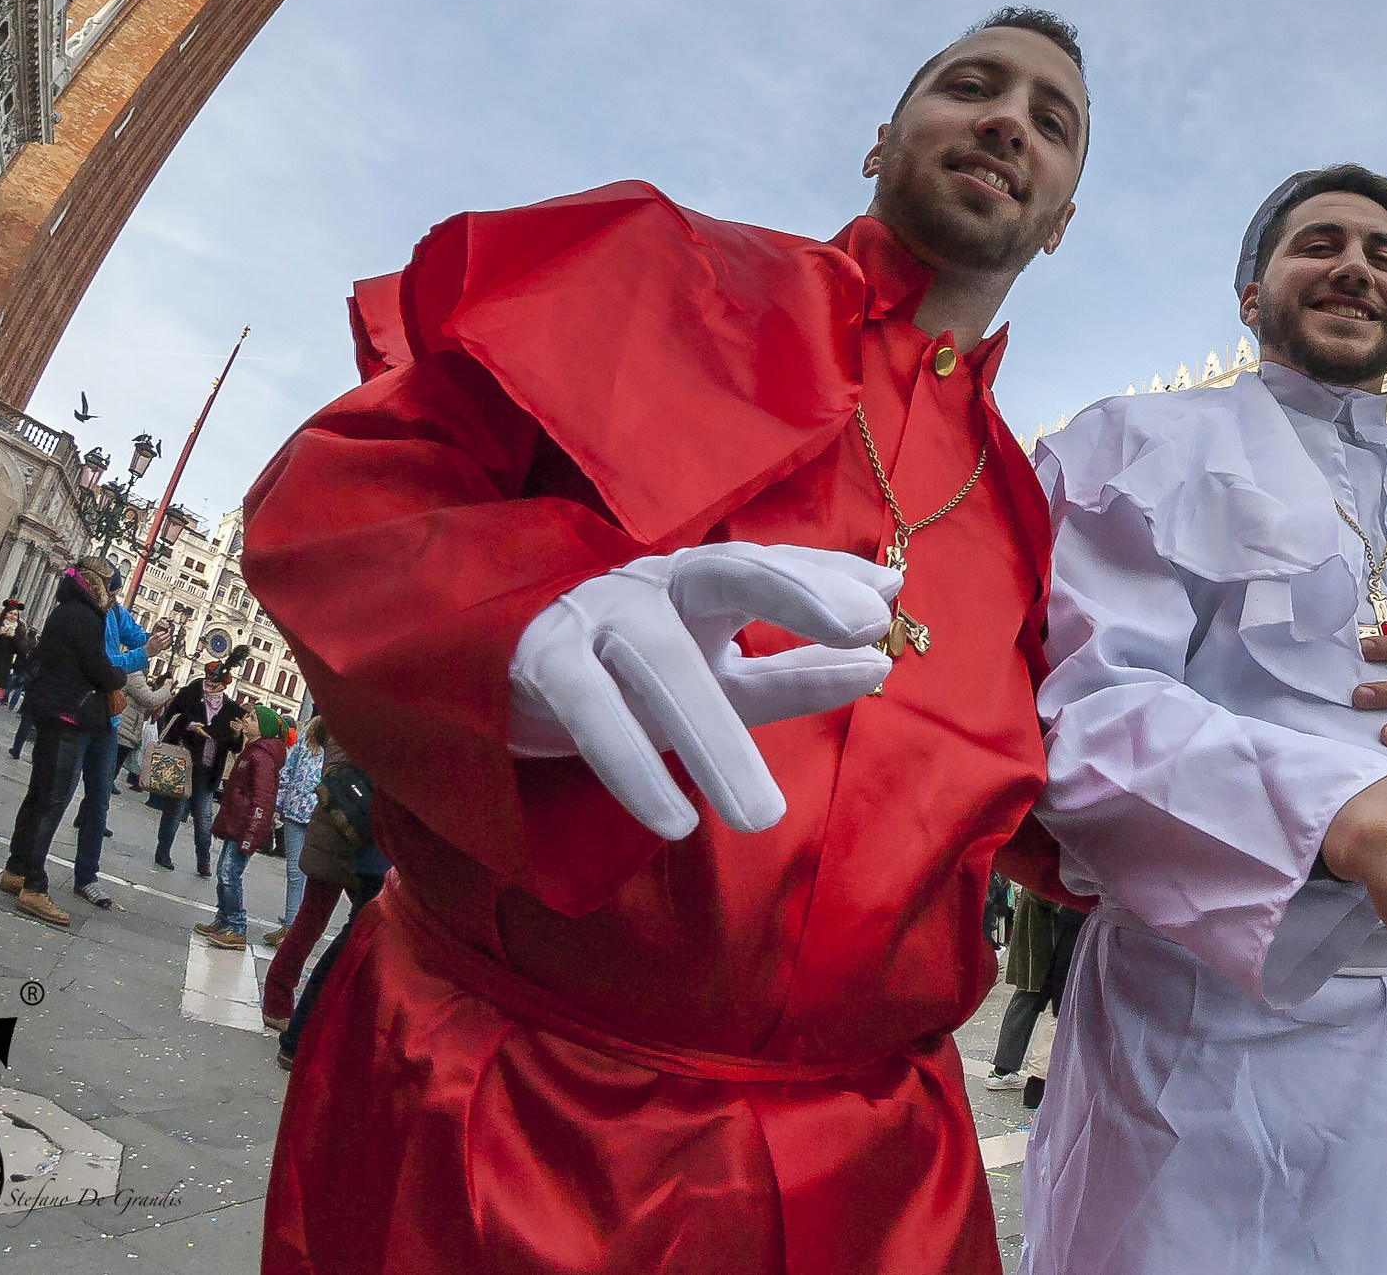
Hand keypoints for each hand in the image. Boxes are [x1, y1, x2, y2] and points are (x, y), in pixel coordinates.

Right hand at [508, 541, 902, 839]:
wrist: (498, 674)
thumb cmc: (629, 673)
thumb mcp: (714, 672)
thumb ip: (790, 667)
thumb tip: (878, 656)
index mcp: (698, 581)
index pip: (770, 565)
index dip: (827, 575)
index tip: (888, 595)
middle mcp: (653, 584)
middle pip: (728, 574)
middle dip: (797, 596)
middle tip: (864, 636)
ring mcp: (595, 617)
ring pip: (665, 667)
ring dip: (716, 741)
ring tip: (763, 816)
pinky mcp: (542, 664)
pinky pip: (592, 715)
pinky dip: (631, 768)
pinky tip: (674, 822)